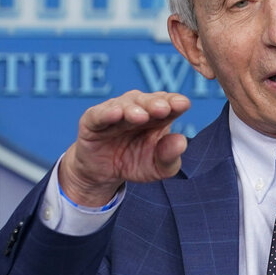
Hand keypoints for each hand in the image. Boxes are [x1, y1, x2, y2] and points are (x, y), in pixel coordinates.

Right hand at [58, 90, 190, 206]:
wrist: (103, 174)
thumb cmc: (135, 163)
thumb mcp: (157, 167)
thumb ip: (170, 156)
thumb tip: (182, 142)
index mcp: (159, 117)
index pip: (170, 104)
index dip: (176, 102)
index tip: (183, 104)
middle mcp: (138, 108)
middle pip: (149, 101)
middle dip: (156, 103)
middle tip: (163, 108)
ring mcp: (115, 111)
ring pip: (125, 104)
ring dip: (133, 109)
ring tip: (141, 116)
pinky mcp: (92, 120)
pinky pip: (99, 114)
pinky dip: (106, 113)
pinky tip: (116, 113)